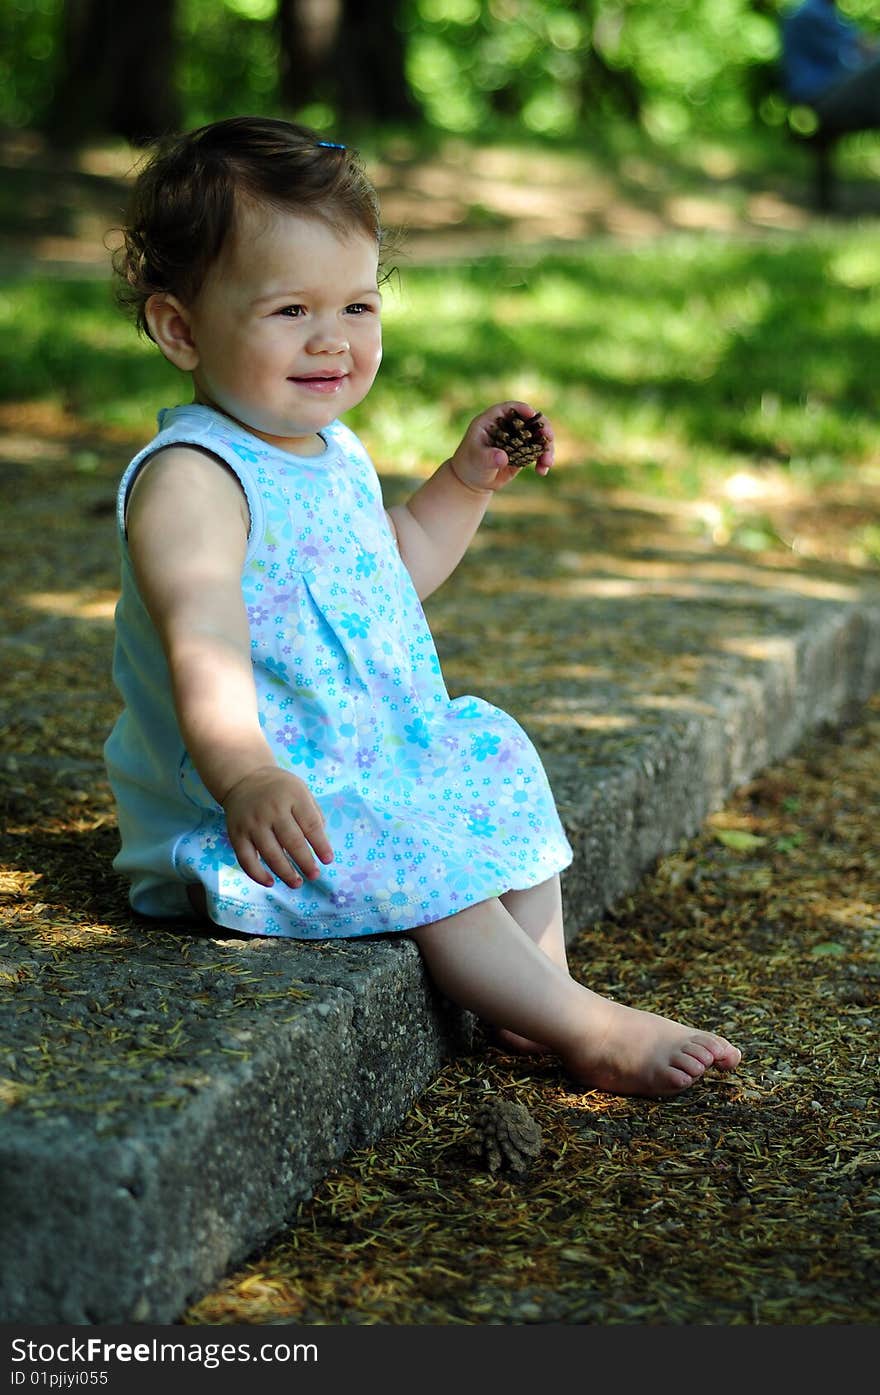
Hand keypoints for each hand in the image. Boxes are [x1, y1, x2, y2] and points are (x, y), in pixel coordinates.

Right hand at [221, 766, 333, 888]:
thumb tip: (320, 845)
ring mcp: (253, 823)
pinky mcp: (237, 834)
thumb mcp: (301, 791)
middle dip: (305, 862)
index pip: (311, 824)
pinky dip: (257, 874)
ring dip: (285, 872)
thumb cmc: (280, 789)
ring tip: (297, 883)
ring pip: (270, 854)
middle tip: (314, 875)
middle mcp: (272, 810)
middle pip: (292, 841)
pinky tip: (270, 882)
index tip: (328, 860)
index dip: (321, 845)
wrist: (244, 778)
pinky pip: (246, 859)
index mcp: (293, 796)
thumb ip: (313, 814)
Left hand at [448, 402, 553, 493]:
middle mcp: (509, 426)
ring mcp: (519, 438)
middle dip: (543, 428)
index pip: (510, 408)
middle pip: (531, 420)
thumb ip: (488, 457)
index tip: (533, 415)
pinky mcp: (525, 451)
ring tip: (547, 463)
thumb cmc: (470, 464)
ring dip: (547, 448)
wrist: (474, 480)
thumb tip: (502, 458)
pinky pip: (539, 452)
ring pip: (539, 436)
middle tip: (549, 439)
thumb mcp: (477, 460)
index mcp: (494, 419)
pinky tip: (542, 471)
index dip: (523, 409)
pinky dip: (544, 459)